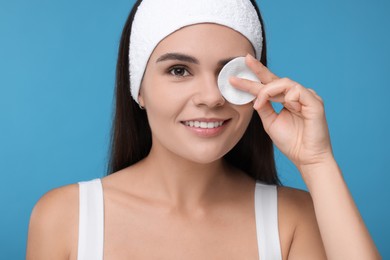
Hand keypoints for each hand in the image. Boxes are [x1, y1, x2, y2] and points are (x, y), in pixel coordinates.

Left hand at [230, 54, 333, 169]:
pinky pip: (296, 90)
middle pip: (274, 79)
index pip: (269, 85)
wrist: (306, 158)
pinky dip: (287, 98)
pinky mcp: (315, 101)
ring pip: (284, 82)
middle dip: (258, 70)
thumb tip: (253, 94)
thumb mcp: (270, 122)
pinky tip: (289, 107)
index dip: (254, 77)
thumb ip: (263, 106)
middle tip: (245, 60)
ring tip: (259, 102)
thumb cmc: (291, 142)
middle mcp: (296, 95)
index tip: (237, 74)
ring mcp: (306, 96)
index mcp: (286, 100)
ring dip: (268, 91)